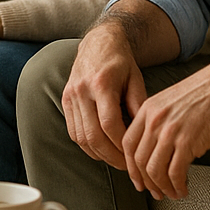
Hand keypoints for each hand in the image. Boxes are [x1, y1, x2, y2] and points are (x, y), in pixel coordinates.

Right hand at [61, 20, 147, 171]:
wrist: (99, 42)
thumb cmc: (121, 62)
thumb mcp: (136, 80)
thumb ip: (139, 107)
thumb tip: (144, 137)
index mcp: (101, 83)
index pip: (109, 124)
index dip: (121, 145)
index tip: (134, 157)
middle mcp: (82, 90)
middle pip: (93, 135)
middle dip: (111, 156)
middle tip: (126, 167)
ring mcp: (71, 95)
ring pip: (81, 137)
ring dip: (98, 154)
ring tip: (115, 160)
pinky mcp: (65, 100)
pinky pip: (73, 131)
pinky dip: (86, 145)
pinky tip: (101, 149)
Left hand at [122, 58, 209, 200]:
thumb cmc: (205, 92)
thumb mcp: (170, 102)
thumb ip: (159, 123)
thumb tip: (158, 150)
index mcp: (148, 110)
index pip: (128, 144)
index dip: (131, 167)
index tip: (138, 179)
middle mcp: (155, 120)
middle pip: (139, 160)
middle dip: (147, 182)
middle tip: (156, 192)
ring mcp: (170, 131)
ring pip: (154, 170)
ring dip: (162, 188)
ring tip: (172, 193)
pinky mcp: (188, 142)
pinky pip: (175, 172)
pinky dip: (177, 186)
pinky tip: (183, 188)